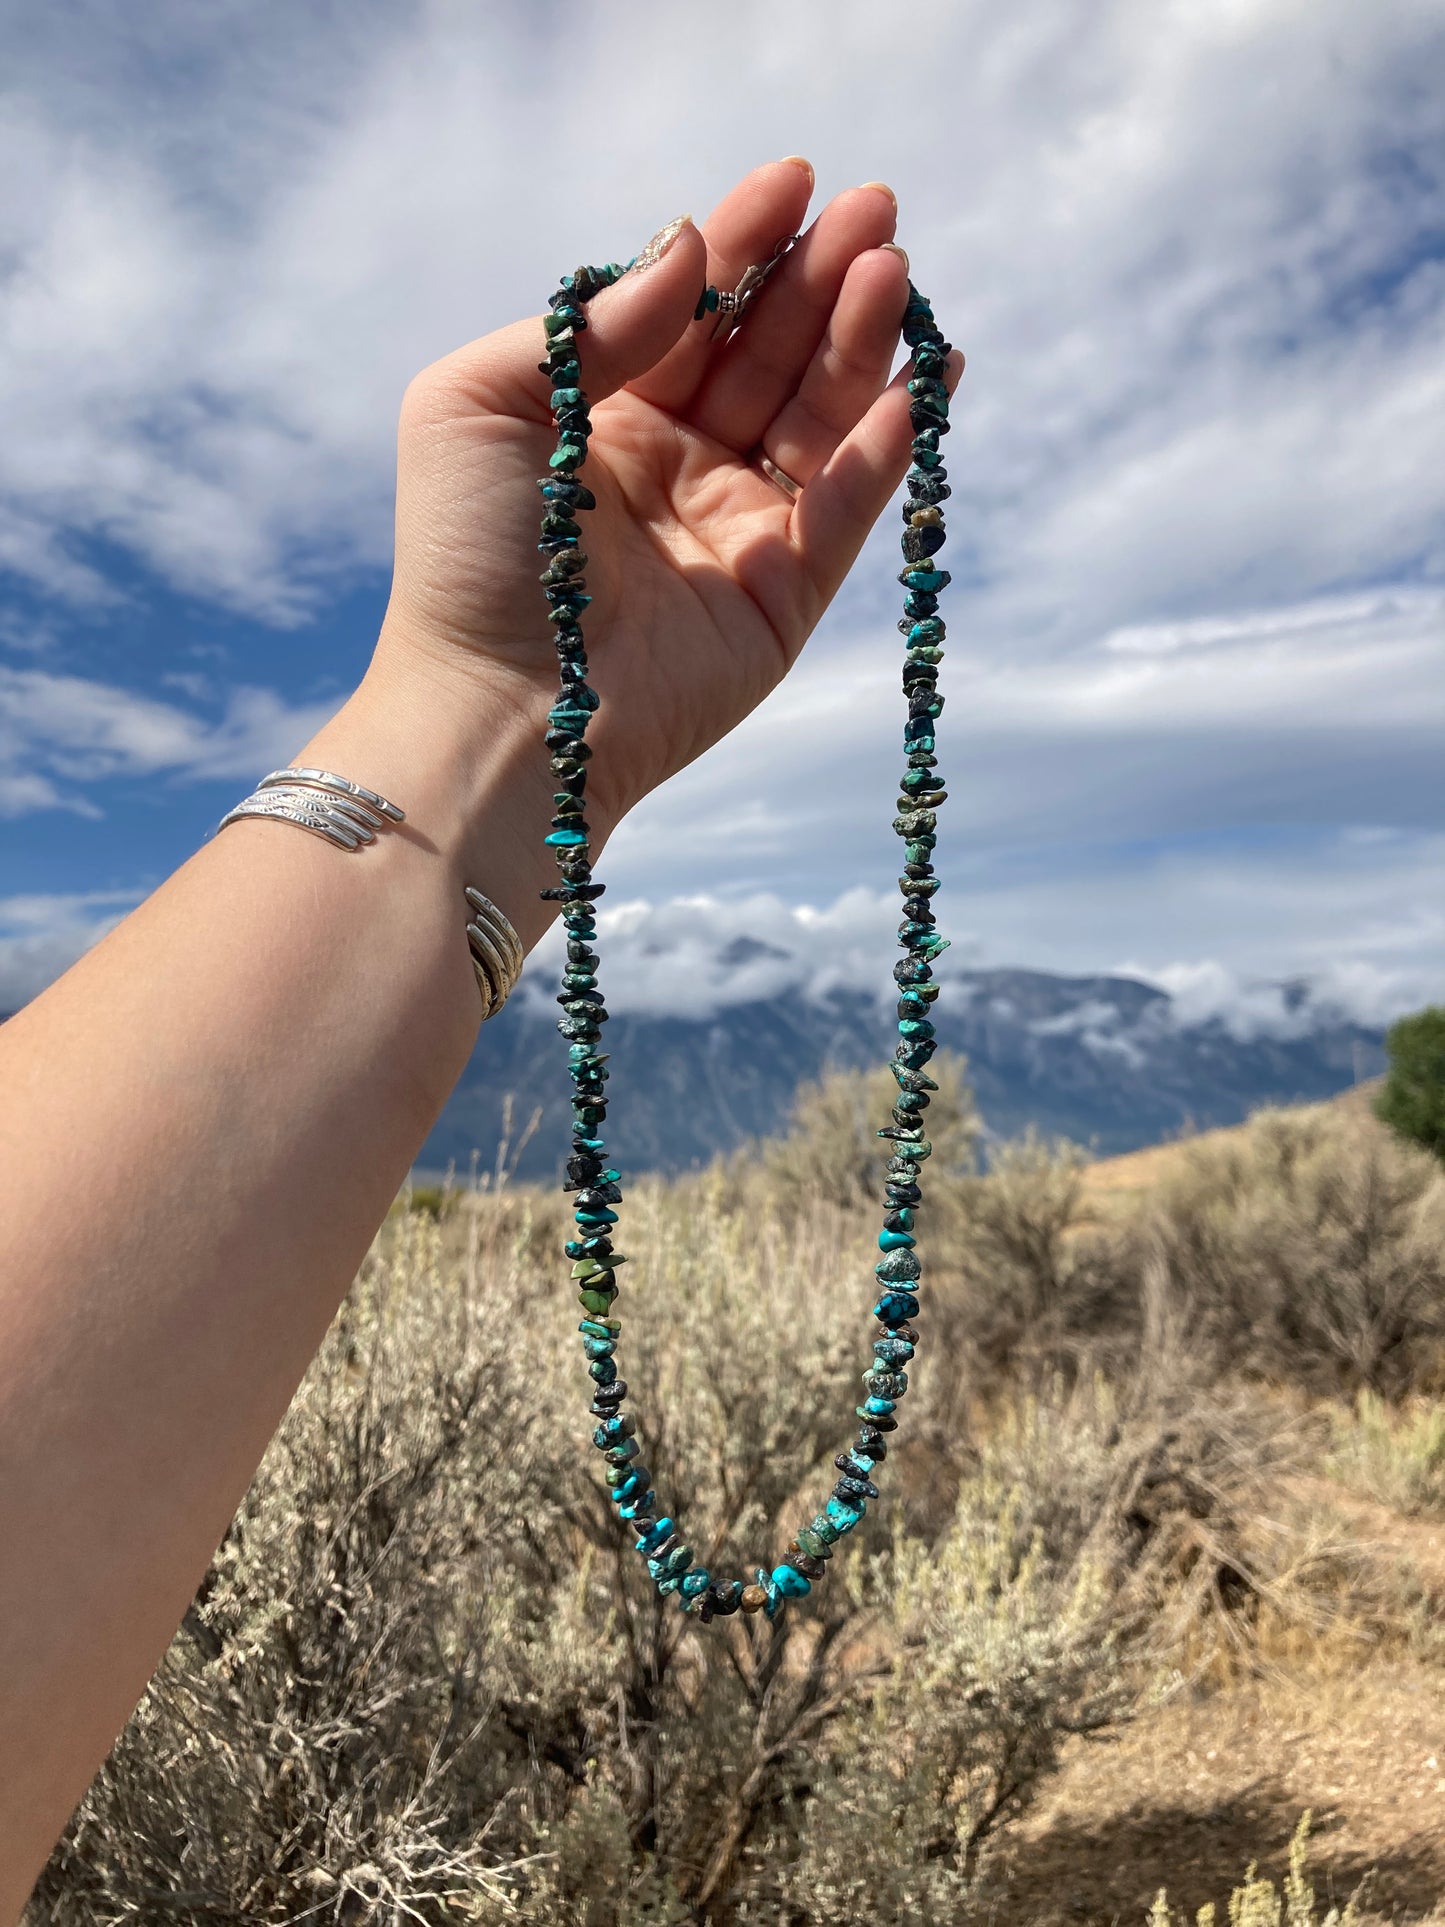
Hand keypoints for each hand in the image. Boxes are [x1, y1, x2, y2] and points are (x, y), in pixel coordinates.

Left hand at [376, 158, 963, 827]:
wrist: (501, 710)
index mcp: (602, 415)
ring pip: (815, 416)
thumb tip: (688, 248)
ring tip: (894, 272)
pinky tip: (919, 377)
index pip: (691, 311)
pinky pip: (846, 507)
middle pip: (766, 351)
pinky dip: (885, 446)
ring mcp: (735, 530)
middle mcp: (676, 464)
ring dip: (860, 341)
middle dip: (818, 277)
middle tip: (875, 210)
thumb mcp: (482, 403)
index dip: (742, 243)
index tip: (796, 180)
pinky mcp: (782, 599)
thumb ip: (589, 324)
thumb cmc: (467, 559)